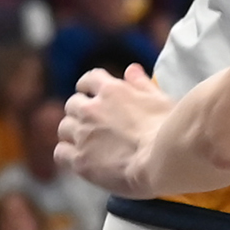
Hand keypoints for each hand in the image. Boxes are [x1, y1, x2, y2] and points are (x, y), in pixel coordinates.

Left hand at [61, 62, 174, 193]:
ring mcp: (83, 135)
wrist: (163, 158)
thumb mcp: (158, 97)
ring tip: (85, 140)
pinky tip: (77, 157)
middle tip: (91, 122)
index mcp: (111, 90)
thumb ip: (141, 83)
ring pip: (64, 127)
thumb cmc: (169, 127)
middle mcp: (92, 110)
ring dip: (72, 131)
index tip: (91, 93)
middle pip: (72, 104)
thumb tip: (131, 69)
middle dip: (79, 111)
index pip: (88, 79)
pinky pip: (61, 152)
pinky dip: (67, 153)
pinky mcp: (80, 161)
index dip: (88, 87)